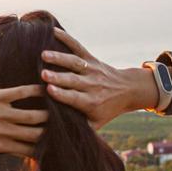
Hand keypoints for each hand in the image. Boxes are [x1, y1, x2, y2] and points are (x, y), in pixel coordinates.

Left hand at [0, 84, 47, 155]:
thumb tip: (14, 155)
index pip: (28, 151)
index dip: (43, 148)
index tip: (52, 142)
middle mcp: (1, 132)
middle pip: (35, 135)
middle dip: (49, 131)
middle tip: (57, 124)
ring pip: (33, 116)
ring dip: (47, 113)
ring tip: (54, 109)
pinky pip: (22, 93)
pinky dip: (36, 91)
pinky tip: (44, 89)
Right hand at [40, 27, 158, 129]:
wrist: (128, 90)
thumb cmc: (106, 110)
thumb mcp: (96, 123)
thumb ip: (79, 127)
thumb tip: (55, 138)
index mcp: (92, 102)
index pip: (75, 98)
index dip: (62, 94)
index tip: (48, 91)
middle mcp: (92, 85)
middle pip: (73, 80)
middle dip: (58, 77)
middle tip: (43, 74)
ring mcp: (92, 70)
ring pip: (75, 63)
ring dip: (59, 59)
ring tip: (43, 55)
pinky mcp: (92, 59)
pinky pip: (79, 48)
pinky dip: (67, 39)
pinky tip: (53, 32)